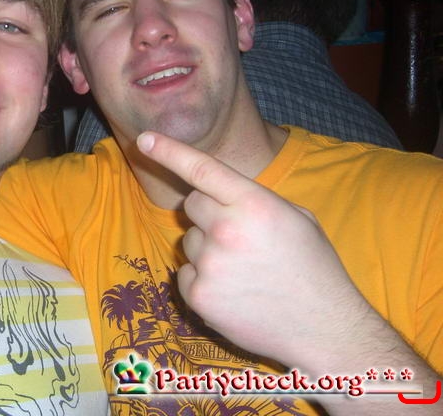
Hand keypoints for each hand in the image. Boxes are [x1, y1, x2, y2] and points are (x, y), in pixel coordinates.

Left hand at [136, 131, 372, 371]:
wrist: (324, 329)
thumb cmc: (313, 268)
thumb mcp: (297, 218)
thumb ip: (253, 198)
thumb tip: (217, 191)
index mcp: (254, 204)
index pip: (202, 168)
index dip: (170, 151)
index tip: (145, 139)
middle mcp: (226, 229)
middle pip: (191, 205)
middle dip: (209, 214)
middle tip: (239, 236)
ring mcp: (209, 264)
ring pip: (187, 240)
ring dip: (206, 249)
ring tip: (243, 270)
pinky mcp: (198, 294)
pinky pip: (184, 273)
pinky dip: (202, 279)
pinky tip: (233, 291)